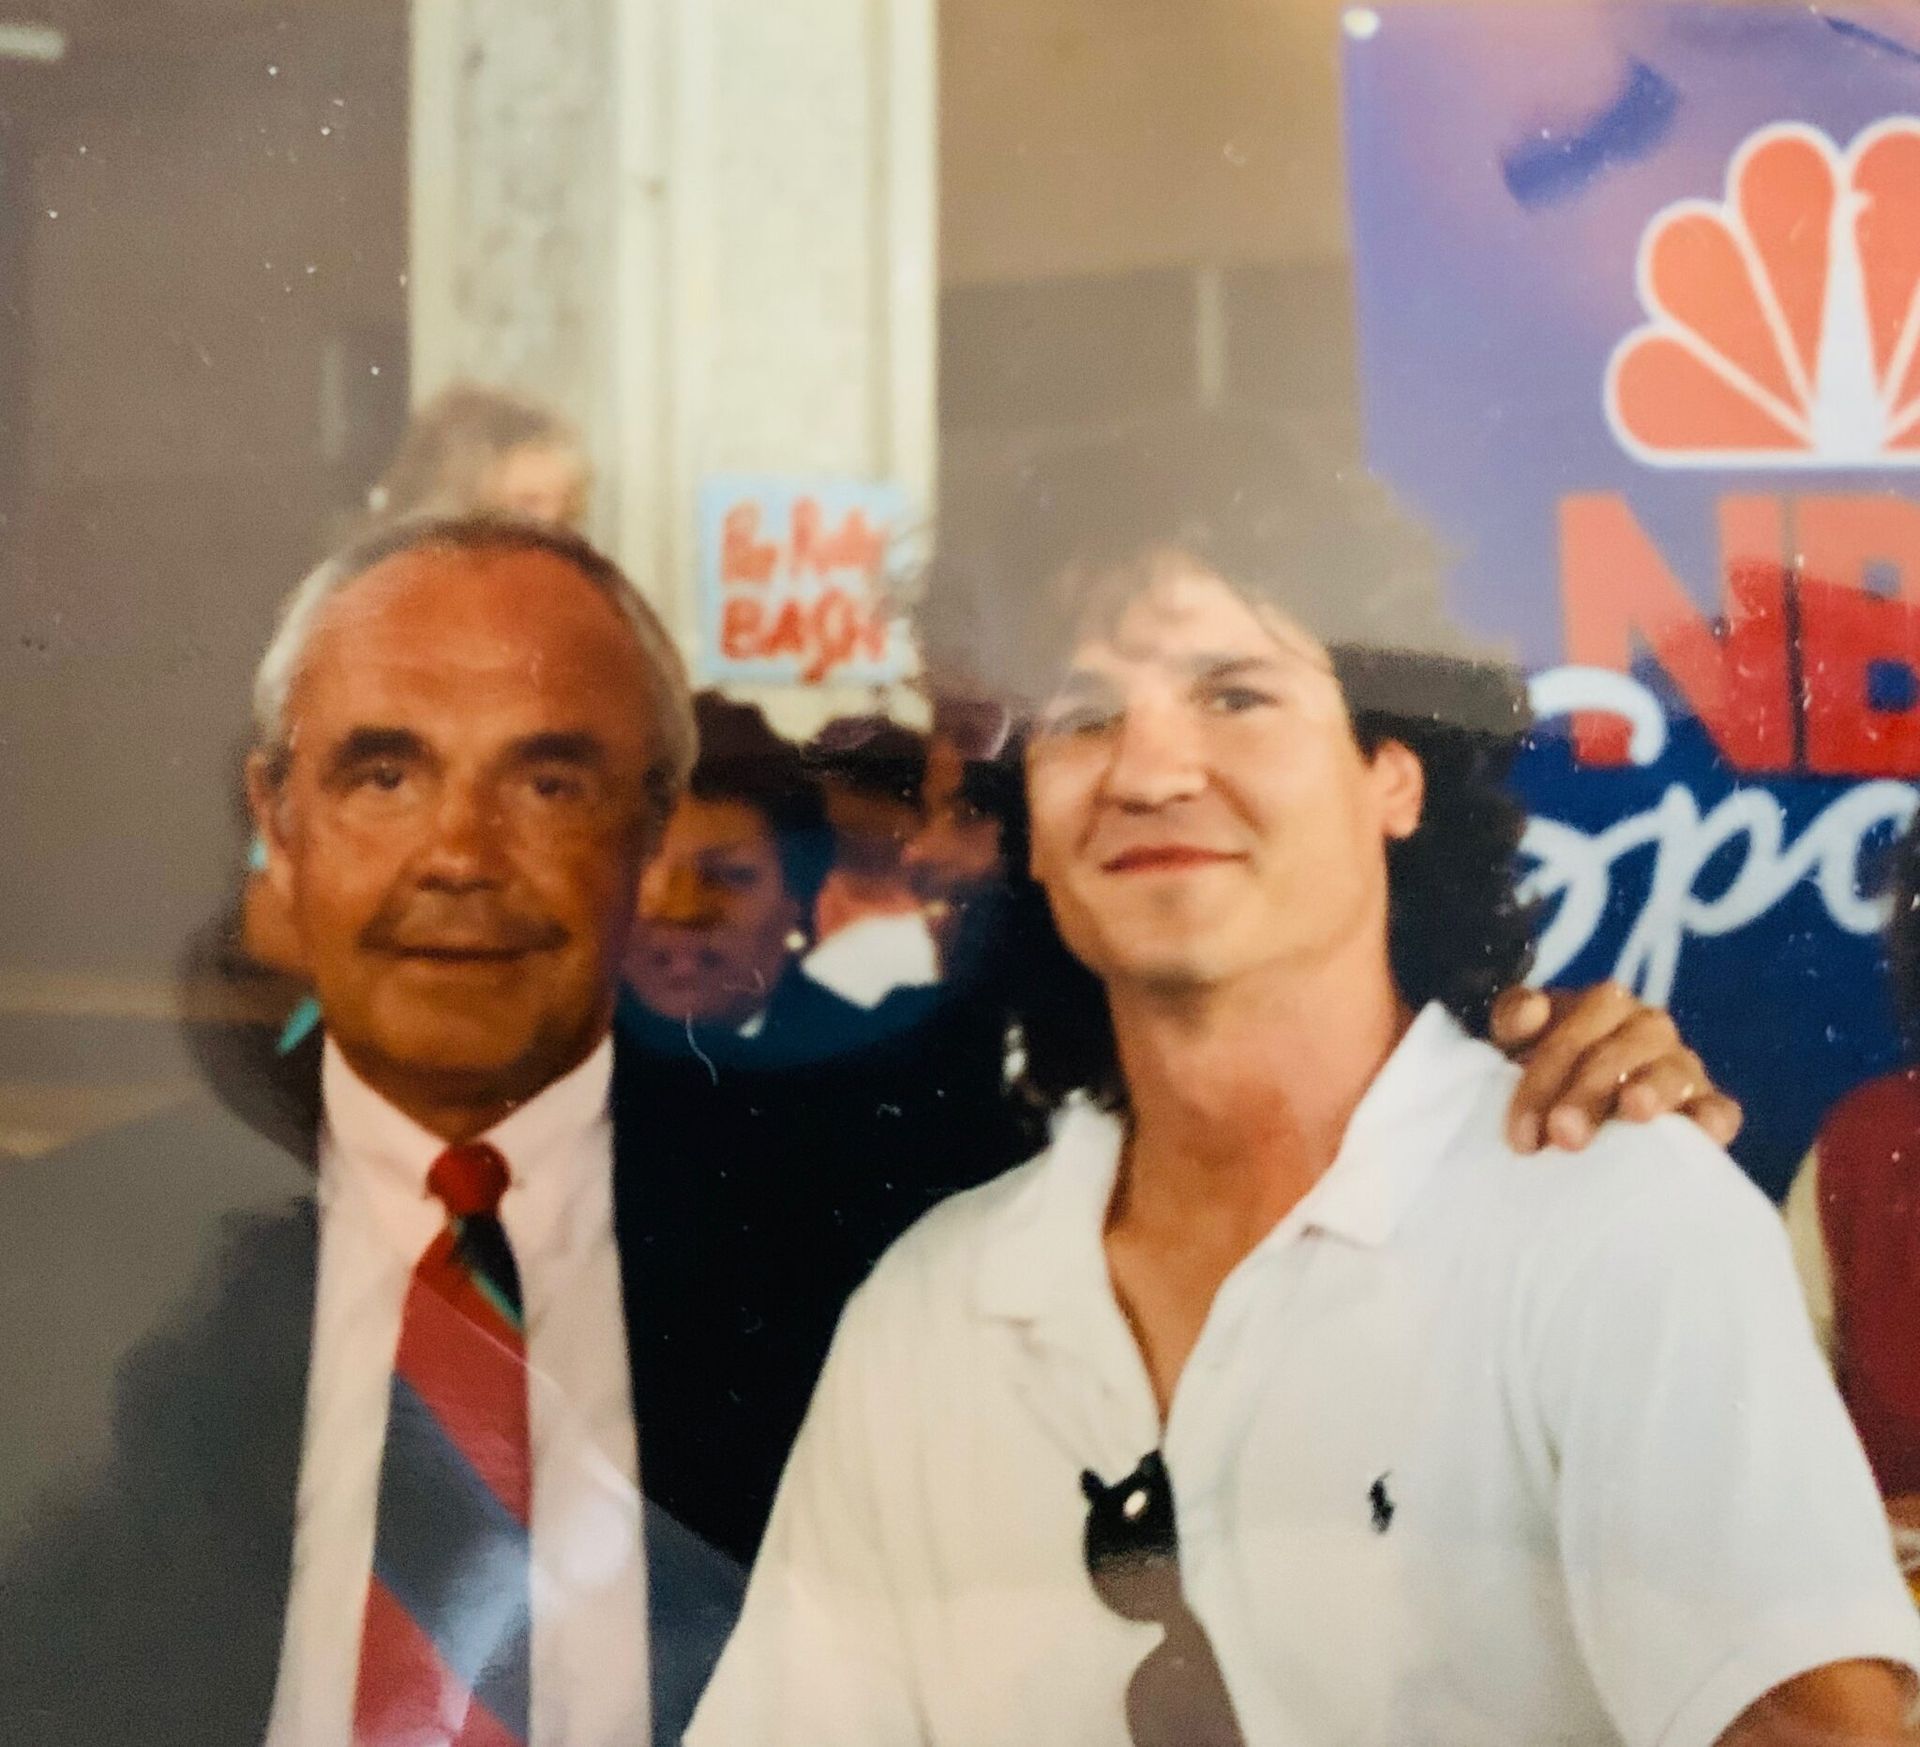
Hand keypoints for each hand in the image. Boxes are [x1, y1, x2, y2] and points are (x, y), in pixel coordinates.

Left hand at [1489, 983, 1743, 1154]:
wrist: (1577, 1109)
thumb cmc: (1547, 1075)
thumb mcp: (1517, 1044)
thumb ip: (1515, 1018)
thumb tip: (1532, 1010)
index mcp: (1601, 1004)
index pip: (1572, 1034)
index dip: (1541, 1083)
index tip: (1520, 1135)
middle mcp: (1646, 1027)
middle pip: (1617, 1054)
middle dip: (1587, 1094)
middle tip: (1563, 1135)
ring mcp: (1680, 1065)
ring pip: (1669, 1071)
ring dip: (1651, 1090)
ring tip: (1634, 1110)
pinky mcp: (1708, 1103)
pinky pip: (1719, 1107)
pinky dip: (1713, 1117)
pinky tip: (1704, 1131)